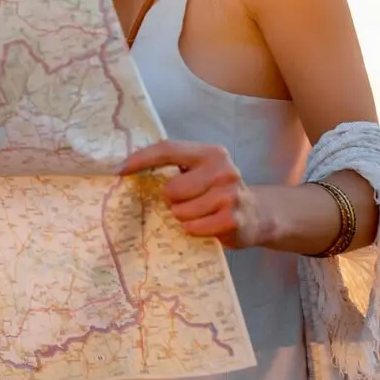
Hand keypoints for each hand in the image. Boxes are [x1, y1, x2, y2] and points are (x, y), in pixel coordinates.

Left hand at [119, 140, 271, 249]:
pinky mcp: (232, 218)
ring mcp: (230, 194)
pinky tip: (208, 225)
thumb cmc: (219, 192)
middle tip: (188, 202)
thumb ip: (177, 168)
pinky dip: (194, 230)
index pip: (168, 150)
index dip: (142, 159)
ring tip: (201, 214)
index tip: (120, 169)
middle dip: (172, 200)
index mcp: (211, 153)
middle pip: (171, 189)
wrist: (259, 215)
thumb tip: (130, 170)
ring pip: (180, 211)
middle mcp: (223, 169)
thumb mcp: (203, 172)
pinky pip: (193, 227)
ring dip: (184, 217)